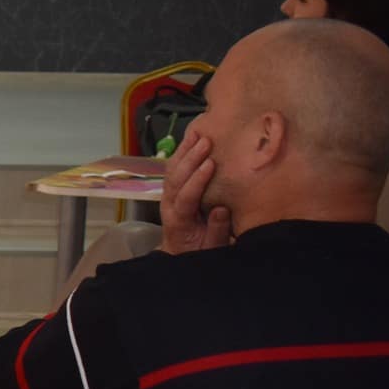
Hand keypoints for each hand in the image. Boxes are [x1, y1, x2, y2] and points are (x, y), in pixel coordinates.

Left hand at [159, 129, 232, 255]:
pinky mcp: (171, 191)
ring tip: (198, 134)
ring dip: (184, 151)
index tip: (210, 164)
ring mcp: (167, 196)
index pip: (185, 197)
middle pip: (175, 178)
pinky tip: (190, 140)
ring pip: (172, 170)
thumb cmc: (199, 251)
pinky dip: (181, 154)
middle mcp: (168, 205)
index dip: (196, 180)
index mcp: (178, 220)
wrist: (181, 254)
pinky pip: (174, 169)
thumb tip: (221, 209)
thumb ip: (216, 230)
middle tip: (205, 142)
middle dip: (190, 158)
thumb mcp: (211, 247)